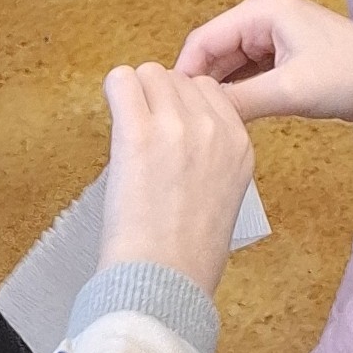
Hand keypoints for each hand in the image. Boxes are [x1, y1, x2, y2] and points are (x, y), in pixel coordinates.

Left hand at [96, 64, 258, 294]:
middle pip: (177, 77)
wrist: (165, 279)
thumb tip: (179, 133)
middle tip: (144, 135)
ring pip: (149, 73)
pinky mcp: (138, 133)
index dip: (182, 104)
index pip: (208, 88)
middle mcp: (212, 128)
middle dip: (157, 98)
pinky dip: (114, 91)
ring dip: (135, 95)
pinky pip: (121, 81)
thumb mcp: (224, 195)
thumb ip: (212, 155)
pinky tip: (113, 114)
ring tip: (128, 132)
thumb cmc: (189, 253)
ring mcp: (176, 126)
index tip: (168, 128)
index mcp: (239, 143)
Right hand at [176, 0, 352, 151]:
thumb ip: (240, 102)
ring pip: (231, 65)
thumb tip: (195, 117)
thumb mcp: (290, 92)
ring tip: (204, 126)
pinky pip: (249, 72)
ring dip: (223, 92)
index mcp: (260, 9)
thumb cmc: (349, 77)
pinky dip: (242, 93)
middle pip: (214, 52)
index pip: (203, 40)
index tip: (168, 112)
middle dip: (203, 86)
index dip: (183, 76)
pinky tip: (233, 119)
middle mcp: (262, 14)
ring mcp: (274, 33)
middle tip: (185, 125)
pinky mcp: (285, 53)